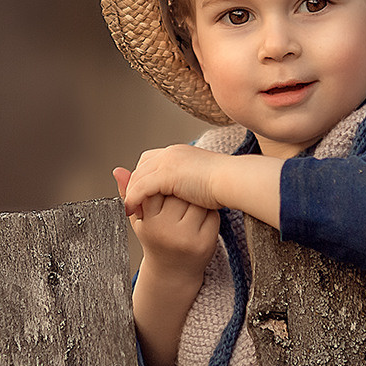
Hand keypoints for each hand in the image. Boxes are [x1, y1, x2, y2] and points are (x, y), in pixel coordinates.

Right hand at [113, 167, 218, 281]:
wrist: (173, 271)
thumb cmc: (155, 238)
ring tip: (190, 204)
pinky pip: (210, 214)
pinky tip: (202, 216)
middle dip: (180, 190)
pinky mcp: (205, 242)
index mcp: (148, 222)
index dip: (162, 185)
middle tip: (180, 193)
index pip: (156, 189)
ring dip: (196, 198)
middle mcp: (166, 231)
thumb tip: (118, 170)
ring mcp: (186, 237)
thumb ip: (129, 194)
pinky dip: (208, 211)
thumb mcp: (139, 219)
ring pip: (195, 201)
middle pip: (178, 193)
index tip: (164, 188)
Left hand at [118, 146, 232, 217]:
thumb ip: (186, 184)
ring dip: (130, 194)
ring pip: (138, 178)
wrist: (235, 180)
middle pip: (141, 168)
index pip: (150, 161)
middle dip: (133, 186)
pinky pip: (141, 187)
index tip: (142, 198)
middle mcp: (170, 153)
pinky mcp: (167, 174)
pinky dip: (133, 199)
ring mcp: (168, 162)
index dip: (143, 178)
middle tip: (132, 206)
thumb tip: (182, 195)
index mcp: (179, 153)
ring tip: (129, 212)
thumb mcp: (201, 183)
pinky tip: (131, 212)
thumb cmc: (227, 184)